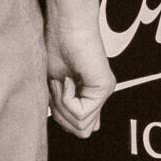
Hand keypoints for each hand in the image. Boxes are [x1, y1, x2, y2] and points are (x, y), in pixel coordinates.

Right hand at [45, 16, 114, 137]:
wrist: (64, 27)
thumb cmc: (57, 49)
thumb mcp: (56, 90)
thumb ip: (69, 110)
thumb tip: (88, 133)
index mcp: (90, 96)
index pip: (83, 129)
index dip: (63, 119)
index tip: (55, 95)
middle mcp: (101, 94)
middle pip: (79, 131)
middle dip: (60, 114)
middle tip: (57, 87)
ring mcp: (104, 90)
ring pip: (79, 124)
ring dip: (62, 106)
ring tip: (62, 81)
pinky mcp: (105, 86)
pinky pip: (82, 112)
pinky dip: (66, 98)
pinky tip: (68, 79)